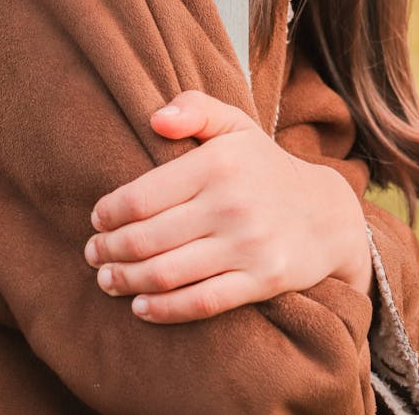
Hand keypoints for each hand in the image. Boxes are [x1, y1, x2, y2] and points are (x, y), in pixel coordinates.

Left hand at [84, 90, 371, 322]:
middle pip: (147, 238)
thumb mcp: (235, 125)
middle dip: (109, 250)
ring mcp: (249, 244)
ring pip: (167, 273)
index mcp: (218, 163)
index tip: (97, 219)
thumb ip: (195, 108)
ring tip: (107, 279)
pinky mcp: (263, 279)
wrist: (325, 213)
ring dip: (126, 280)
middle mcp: (232, 203)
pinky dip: (163, 310)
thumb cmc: (264, 167)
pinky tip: (140, 307)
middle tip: (93, 254)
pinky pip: (201, 302)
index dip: (109, 213)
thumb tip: (154, 119)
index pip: (142, 195)